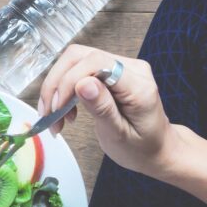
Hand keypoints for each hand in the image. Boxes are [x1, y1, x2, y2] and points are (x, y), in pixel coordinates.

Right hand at [38, 44, 181, 176]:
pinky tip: (64, 111)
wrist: (157, 149)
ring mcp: (122, 66)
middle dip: (57, 83)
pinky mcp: (111, 71)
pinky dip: (64, 89)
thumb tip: (83, 84)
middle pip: (80, 56)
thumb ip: (102, 108)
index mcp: (138, 85)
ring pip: (75, 61)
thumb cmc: (141, 148)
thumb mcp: (119, 136)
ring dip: (57, 87)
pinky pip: (79, 69)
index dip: (69, 81)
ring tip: (54, 117)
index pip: (96, 63)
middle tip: (49, 113)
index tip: (57, 108)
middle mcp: (132, 68)